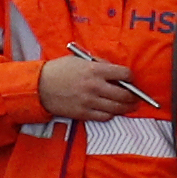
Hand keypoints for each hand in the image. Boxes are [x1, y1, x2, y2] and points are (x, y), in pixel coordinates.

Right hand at [35, 52, 151, 121]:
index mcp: (95, 70)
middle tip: (136, 98)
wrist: (40, 86)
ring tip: (129, 106)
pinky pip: (105, 117)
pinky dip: (111, 114)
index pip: (124, 74)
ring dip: (126, 108)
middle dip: (134, 97)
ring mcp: (90, 102)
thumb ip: (99, 64)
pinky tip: (111, 110)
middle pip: (124, 95)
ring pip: (117, 108)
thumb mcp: (80, 60)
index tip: (130, 80)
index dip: (131, 77)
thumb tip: (115, 72)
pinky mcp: (84, 113)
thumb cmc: (60, 70)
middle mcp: (95, 86)